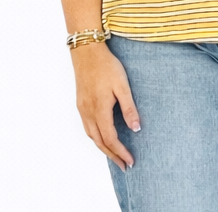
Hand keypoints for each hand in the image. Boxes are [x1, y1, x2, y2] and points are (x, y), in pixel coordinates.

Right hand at [71, 42, 139, 170]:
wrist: (87, 52)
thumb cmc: (107, 66)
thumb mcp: (122, 85)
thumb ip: (129, 108)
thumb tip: (136, 129)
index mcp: (100, 110)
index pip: (111, 139)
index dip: (121, 152)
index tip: (130, 161)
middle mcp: (89, 113)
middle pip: (100, 142)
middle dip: (112, 155)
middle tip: (124, 165)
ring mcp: (82, 109)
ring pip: (92, 136)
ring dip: (103, 148)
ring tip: (115, 155)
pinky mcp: (80, 104)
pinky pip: (87, 128)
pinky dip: (96, 138)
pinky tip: (102, 137)